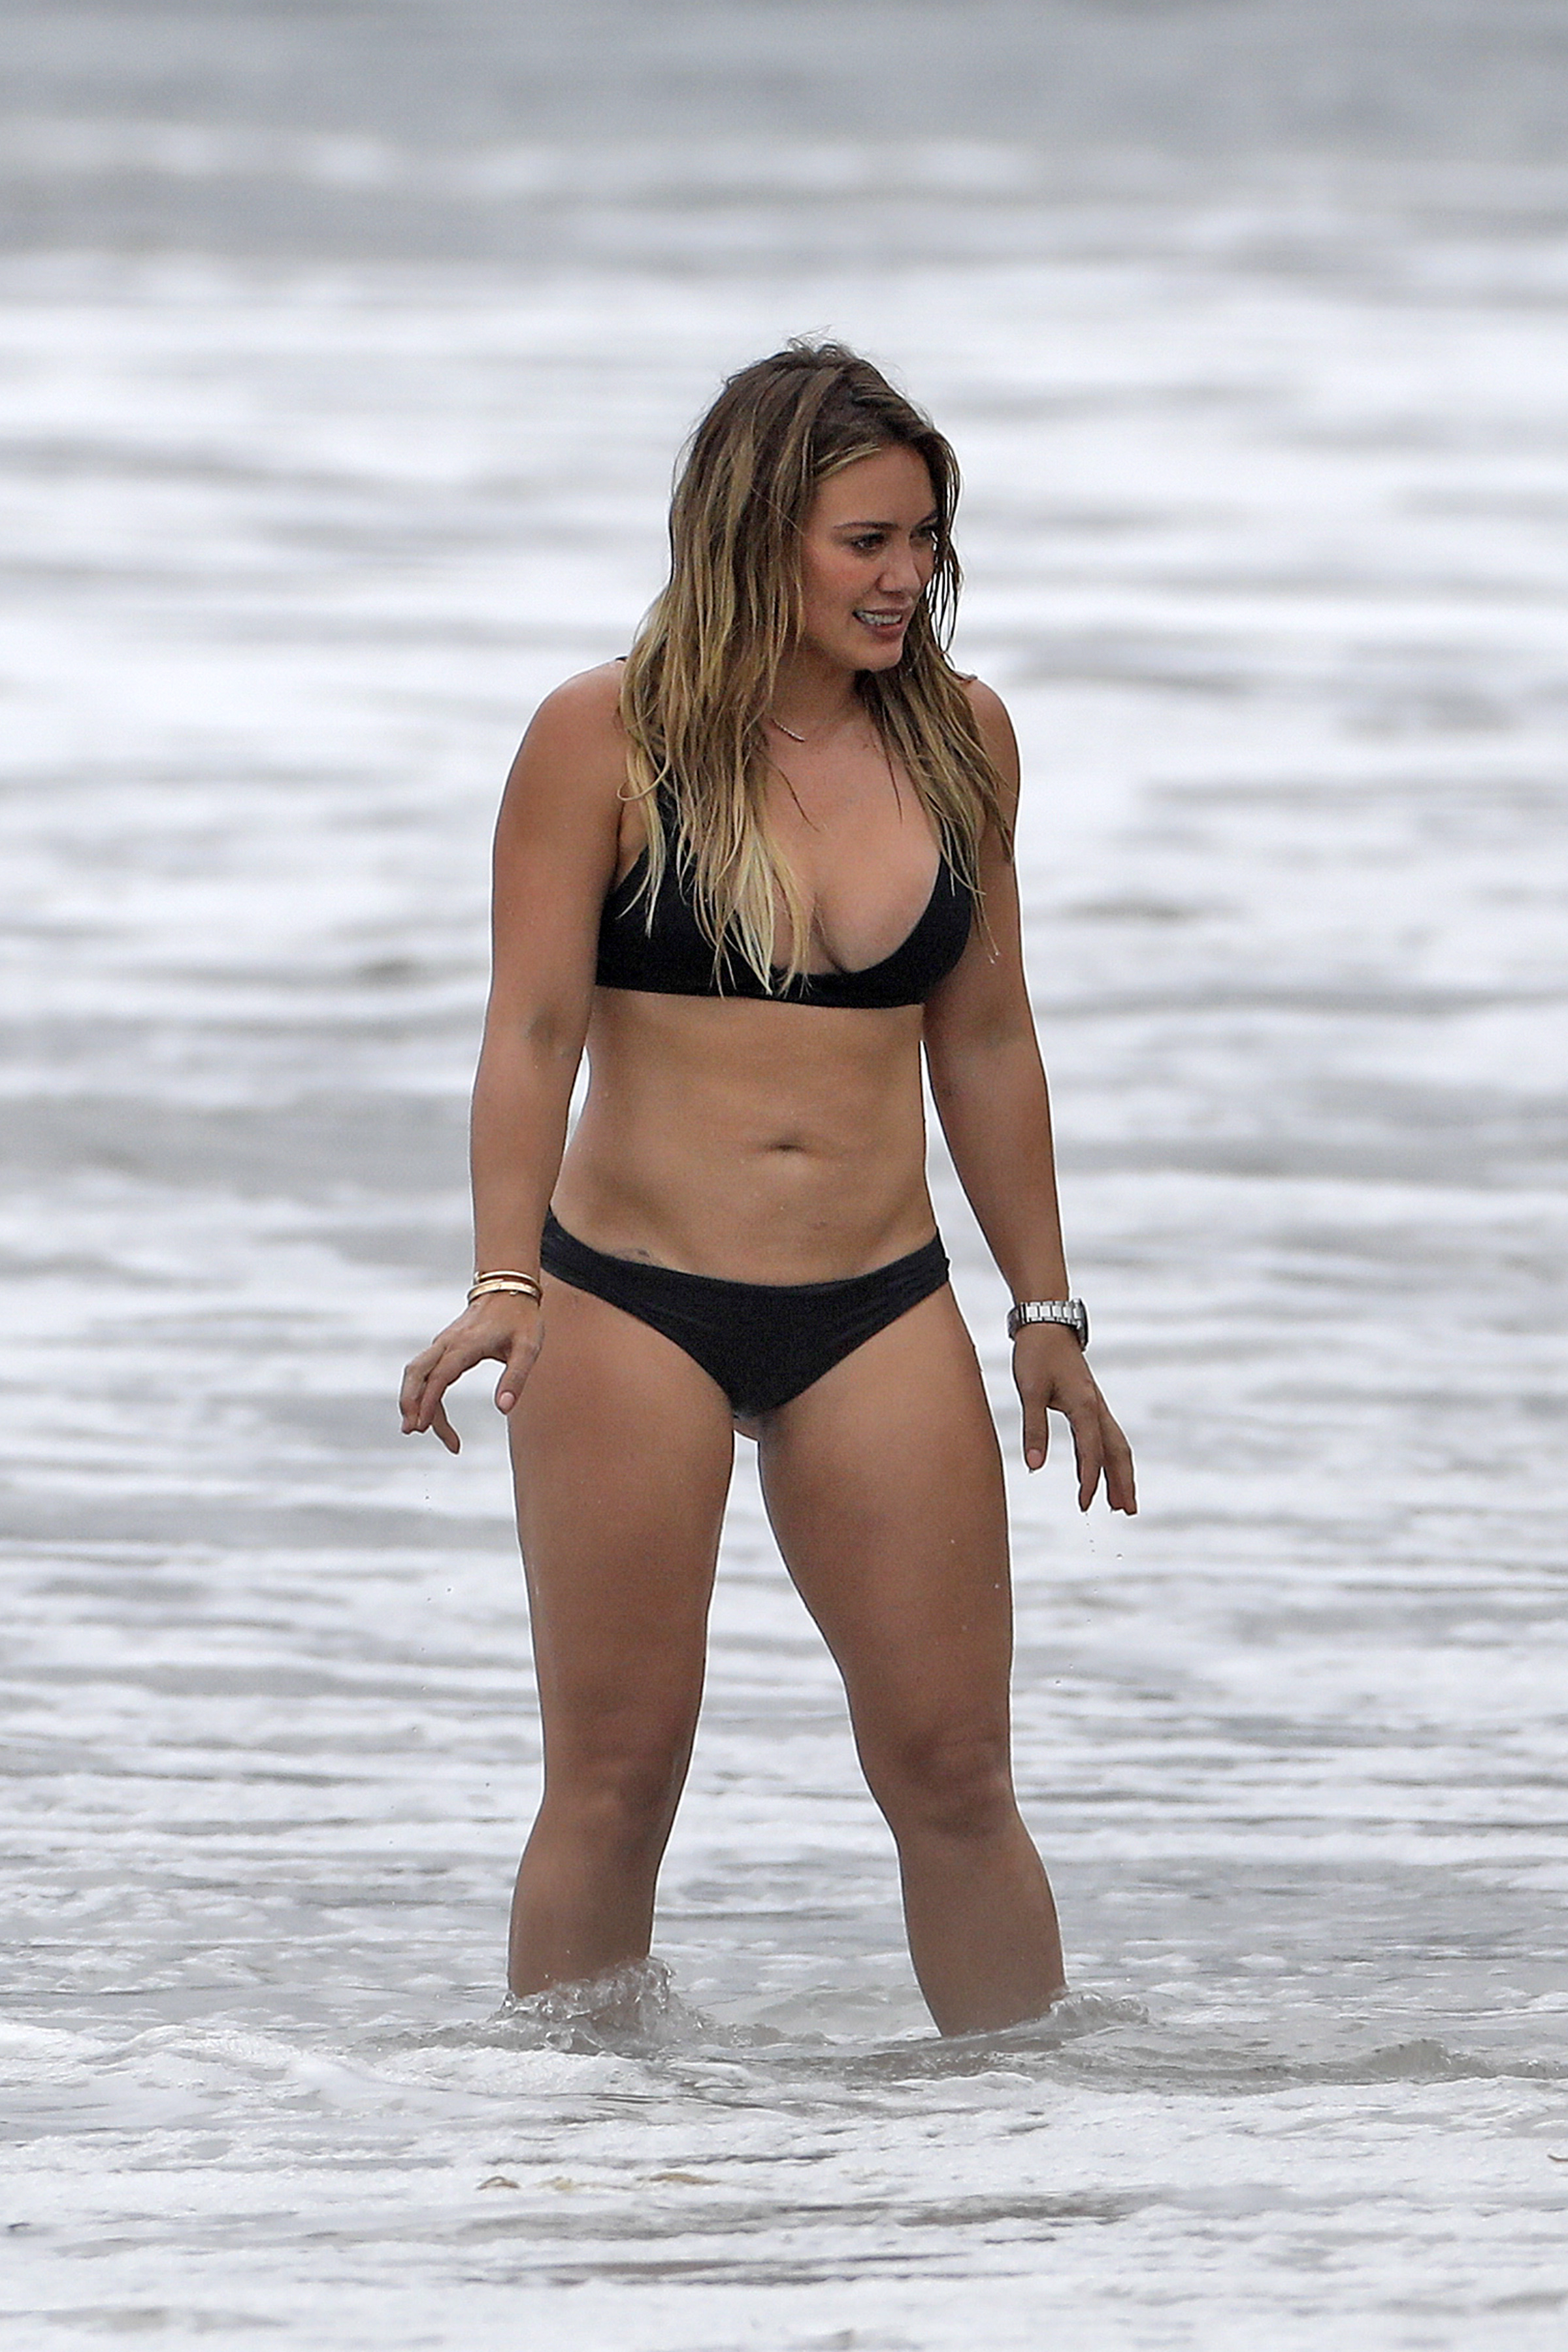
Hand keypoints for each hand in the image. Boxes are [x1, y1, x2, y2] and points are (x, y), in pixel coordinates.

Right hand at [399, 1296, 542, 1454]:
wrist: (508, 1288)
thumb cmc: (521, 1319)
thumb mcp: (528, 1348)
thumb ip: (516, 1378)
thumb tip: (504, 1409)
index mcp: (466, 1344)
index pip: (439, 1377)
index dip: (428, 1403)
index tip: (422, 1426)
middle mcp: (447, 1342)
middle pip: (416, 1373)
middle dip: (410, 1402)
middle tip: (412, 1431)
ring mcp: (443, 1343)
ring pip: (415, 1372)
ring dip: (411, 1398)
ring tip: (417, 1428)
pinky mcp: (443, 1346)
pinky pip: (424, 1370)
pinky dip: (420, 1391)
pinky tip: (427, 1412)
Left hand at [1012, 1323, 1136, 1513]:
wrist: (1046, 1323)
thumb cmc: (1036, 1354)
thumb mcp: (1030, 1391)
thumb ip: (1034, 1428)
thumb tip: (1034, 1466)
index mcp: (1085, 1406)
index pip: (1092, 1452)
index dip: (1090, 1481)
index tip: (1084, 1505)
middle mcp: (1097, 1408)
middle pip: (1118, 1452)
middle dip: (1123, 1482)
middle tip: (1128, 1511)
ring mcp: (1095, 1405)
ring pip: (1114, 1445)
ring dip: (1118, 1473)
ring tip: (1118, 1503)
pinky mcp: (1088, 1403)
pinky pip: (1100, 1437)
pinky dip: (1100, 1458)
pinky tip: (1091, 1473)